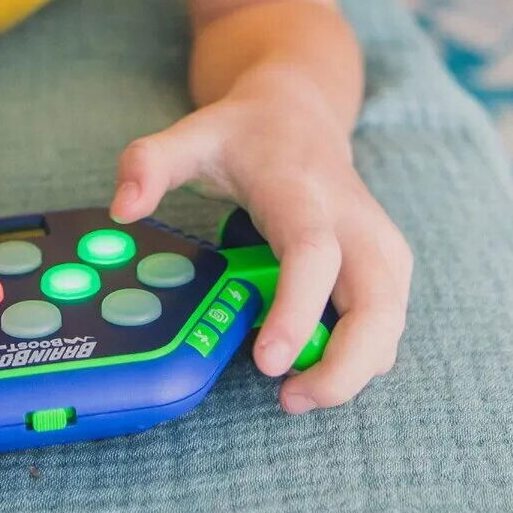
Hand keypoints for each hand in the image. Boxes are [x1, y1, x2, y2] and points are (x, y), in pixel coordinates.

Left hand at [110, 86, 411, 413]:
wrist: (300, 113)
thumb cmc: (244, 133)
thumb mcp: (189, 135)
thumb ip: (148, 165)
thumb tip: (122, 209)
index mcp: (302, 193)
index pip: (312, 256)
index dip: (296, 312)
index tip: (268, 361)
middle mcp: (353, 222)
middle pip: (376, 306)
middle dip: (346, 366)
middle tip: (292, 398)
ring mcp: (379, 245)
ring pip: (390, 324)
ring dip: (354, 370)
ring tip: (296, 393)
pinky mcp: (388, 265)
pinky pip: (385, 324)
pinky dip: (361, 356)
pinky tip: (317, 367)